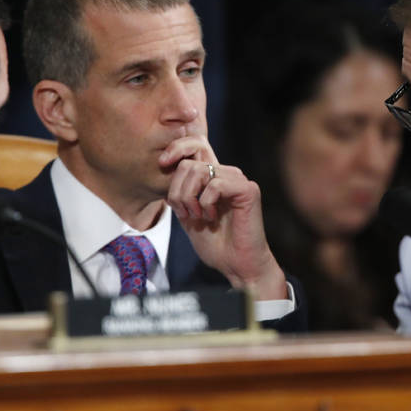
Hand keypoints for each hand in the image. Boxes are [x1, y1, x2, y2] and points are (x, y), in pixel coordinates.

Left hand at [160, 136, 286, 299]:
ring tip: (198, 217)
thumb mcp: (187, 215)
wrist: (237, 265)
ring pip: (199, 171)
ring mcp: (238, 180)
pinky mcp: (248, 190)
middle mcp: (227, 174)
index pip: (195, 145)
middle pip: (189, 163)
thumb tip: (165, 168)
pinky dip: (206, 203)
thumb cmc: (216, 244)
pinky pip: (215, 184)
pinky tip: (211, 218)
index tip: (162, 163)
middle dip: (178, 191)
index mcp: (213, 177)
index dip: (176, 148)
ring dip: (190, 199)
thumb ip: (179, 193)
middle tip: (185, 213)